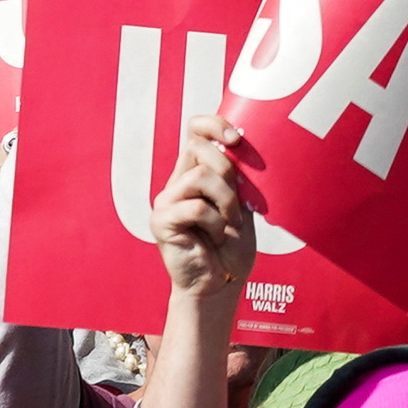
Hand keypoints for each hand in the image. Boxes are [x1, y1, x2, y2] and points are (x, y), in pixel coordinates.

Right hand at [149, 121, 257, 303]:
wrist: (221, 283)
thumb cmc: (233, 245)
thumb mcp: (243, 203)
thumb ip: (239, 176)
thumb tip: (246, 143)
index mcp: (196, 173)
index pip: (195, 131)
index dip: (214, 124)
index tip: (237, 137)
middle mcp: (177, 182)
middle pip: (197, 147)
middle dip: (228, 169)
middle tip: (240, 198)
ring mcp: (166, 201)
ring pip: (200, 175)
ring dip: (227, 199)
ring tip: (231, 222)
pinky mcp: (161, 221)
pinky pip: (195, 207)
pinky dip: (215, 222)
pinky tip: (216, 237)